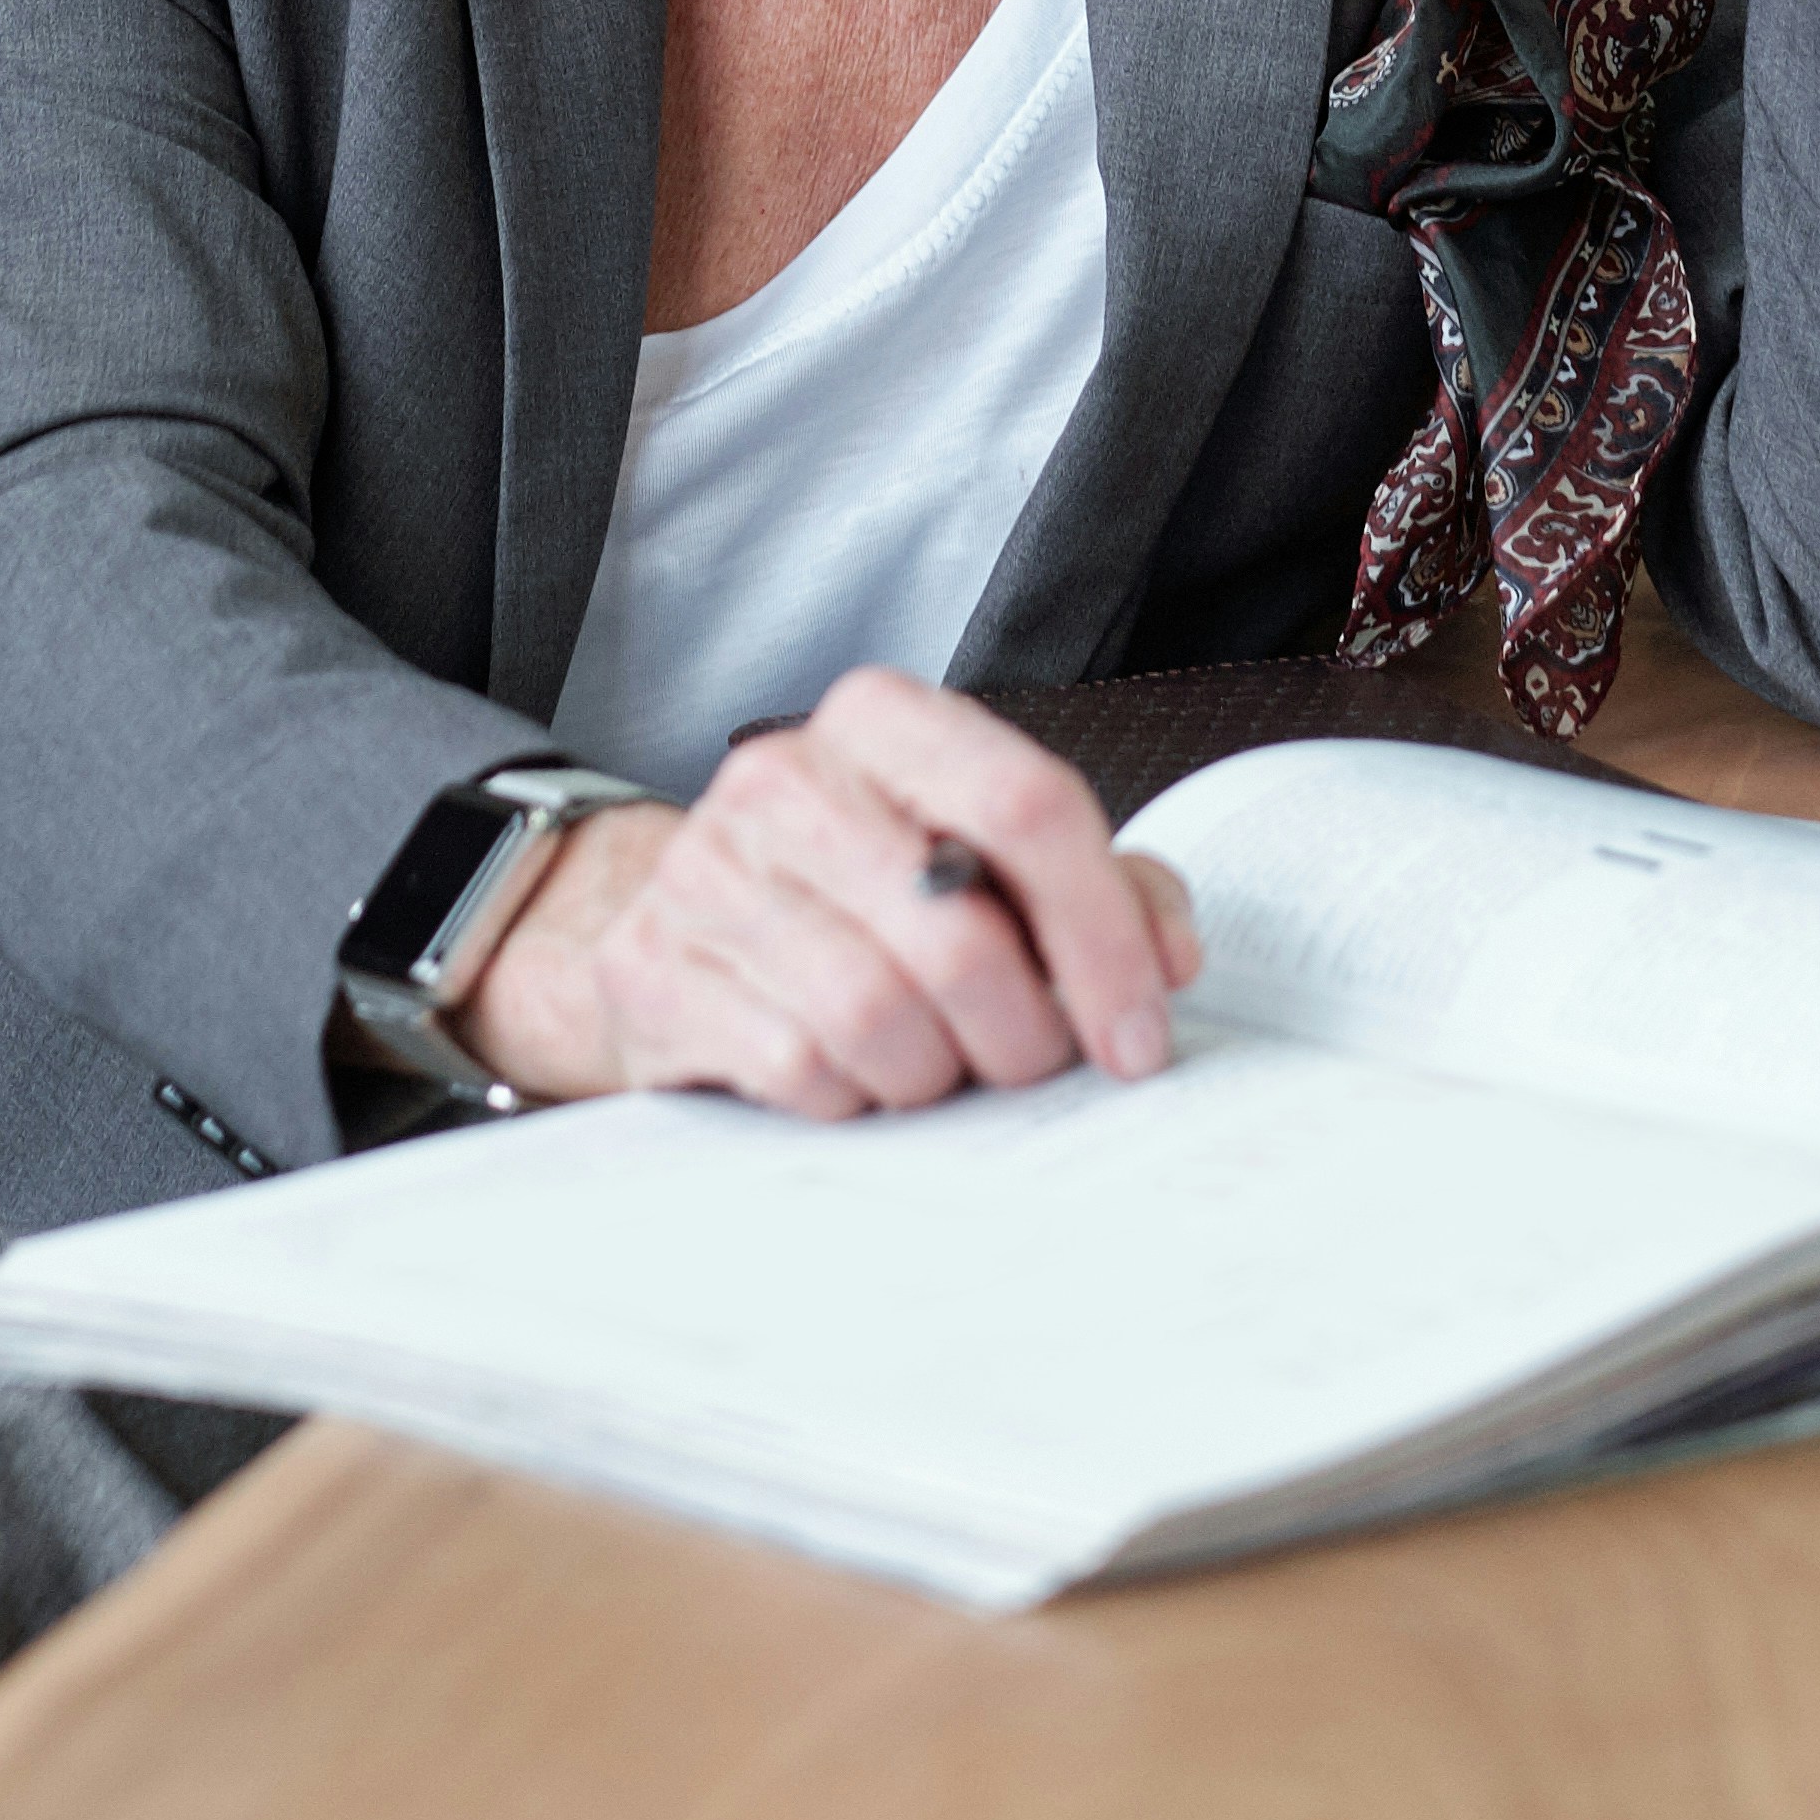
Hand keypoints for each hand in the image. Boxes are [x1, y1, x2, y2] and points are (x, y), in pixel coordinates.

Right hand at [459, 668, 1201, 1120]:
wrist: (685, 918)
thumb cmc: (866, 890)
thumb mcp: (988, 859)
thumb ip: (1106, 887)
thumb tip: (1167, 958)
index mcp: (882, 721)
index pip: (1025, 806)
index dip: (1102, 936)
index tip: (1137, 1032)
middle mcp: (784, 775)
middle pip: (956, 932)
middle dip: (1023, 1032)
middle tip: (1031, 1060)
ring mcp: (705, 871)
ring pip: (874, 1015)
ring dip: (934, 1073)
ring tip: (937, 1064)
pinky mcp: (652, 970)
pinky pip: (796, 1068)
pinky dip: (851, 1097)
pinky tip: (854, 1073)